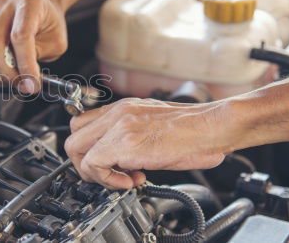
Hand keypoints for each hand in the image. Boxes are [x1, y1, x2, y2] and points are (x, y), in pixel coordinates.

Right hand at [0, 0, 67, 93]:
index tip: (32, 84)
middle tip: (21, 84)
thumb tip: (23, 80)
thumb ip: (36, 58)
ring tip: (11, 76)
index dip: (25, 64)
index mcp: (28, 1)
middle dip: (6, 73)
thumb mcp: (54, 42)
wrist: (38, 9)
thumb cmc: (47, 25)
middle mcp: (2, 4)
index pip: (19, 36)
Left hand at [65, 98, 236, 188]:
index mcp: (123, 108)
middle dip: (85, 162)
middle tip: (108, 174)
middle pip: (74, 136)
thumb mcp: (153, 125)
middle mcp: (117, 113)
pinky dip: (107, 179)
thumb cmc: (194, 129)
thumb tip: (122, 158)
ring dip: (94, 172)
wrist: (214, 126)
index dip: (89, 148)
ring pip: (76, 149)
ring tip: (122, 178)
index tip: (108, 164)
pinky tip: (131, 180)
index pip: (83, 124)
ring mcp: (119, 126)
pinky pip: (94, 164)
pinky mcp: (125, 143)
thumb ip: (132, 135)